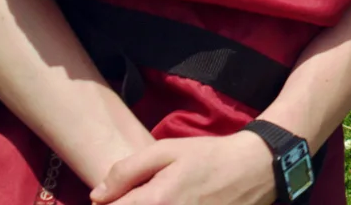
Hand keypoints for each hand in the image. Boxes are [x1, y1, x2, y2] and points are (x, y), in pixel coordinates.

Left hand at [91, 133, 274, 204]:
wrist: (253, 169)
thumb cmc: (208, 156)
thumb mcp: (166, 151)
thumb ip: (126, 171)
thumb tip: (97, 196)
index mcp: (154, 202)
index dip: (106, 204)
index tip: (111, 198)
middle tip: (136, 196)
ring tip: (155, 199)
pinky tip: (170, 203)